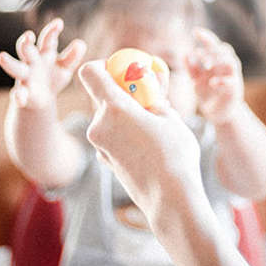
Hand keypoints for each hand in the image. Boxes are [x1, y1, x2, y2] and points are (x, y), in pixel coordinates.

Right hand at [0, 18, 86, 109]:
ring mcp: (25, 77)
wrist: (41, 100)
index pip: (47, 39)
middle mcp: (31, 62)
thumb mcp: (65, 67)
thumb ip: (72, 56)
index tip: (59, 23)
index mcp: (44, 53)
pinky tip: (20, 98)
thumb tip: (81, 43)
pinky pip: (18, 94)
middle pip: (26, 50)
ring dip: (9, 62)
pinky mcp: (23, 94)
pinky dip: (18, 96)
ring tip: (1, 57)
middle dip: (26, 42)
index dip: (52, 31)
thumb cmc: (53, 77)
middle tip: (28, 36)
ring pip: (15, 68)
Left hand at [78, 60, 203, 221]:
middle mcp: (99, 125)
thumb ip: (154, 96)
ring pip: (107, 117)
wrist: (170, 200)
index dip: (103, 66)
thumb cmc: (175, 156)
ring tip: (153, 124)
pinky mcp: (104, 160)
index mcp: (114, 108)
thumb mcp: (170, 117)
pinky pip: (110, 136)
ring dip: (125, 114)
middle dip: (121, 92)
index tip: (122, 71)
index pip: (90, 72)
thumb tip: (150, 83)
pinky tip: (147, 144)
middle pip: (100, 95)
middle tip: (146, 97)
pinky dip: (124, 132)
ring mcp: (99, 145)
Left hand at [187, 28, 243, 123]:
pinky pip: (232, 81)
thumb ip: (191, 68)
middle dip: (211, 50)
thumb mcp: (197, 80)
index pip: (215, 45)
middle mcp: (227, 68)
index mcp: (218, 62)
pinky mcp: (235, 90)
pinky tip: (212, 82)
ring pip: (232, 62)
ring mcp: (233, 78)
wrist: (219, 114)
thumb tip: (184, 54)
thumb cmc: (209, 95)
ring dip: (218, 61)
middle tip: (198, 54)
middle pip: (225, 50)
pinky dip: (222, 80)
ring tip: (205, 65)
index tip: (195, 31)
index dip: (207, 37)